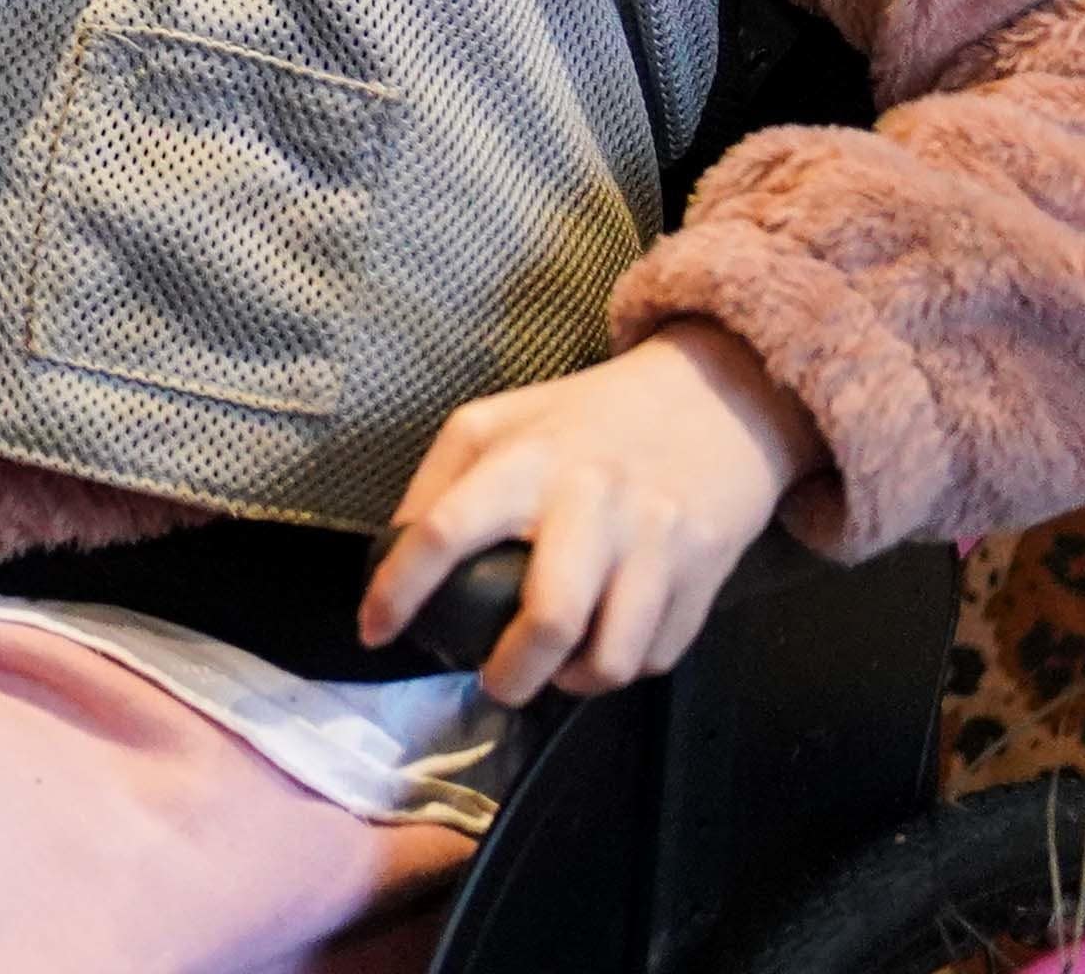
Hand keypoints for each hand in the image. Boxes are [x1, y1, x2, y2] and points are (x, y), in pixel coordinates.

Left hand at [358, 323, 819, 703]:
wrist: (711, 399)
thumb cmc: (586, 418)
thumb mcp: (495, 422)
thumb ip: (437, 482)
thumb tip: (391, 556)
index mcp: (524, 461)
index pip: (443, 532)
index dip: (398, 592)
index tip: (373, 632)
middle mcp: (590, 502)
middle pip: (548, 618)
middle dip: (510, 674)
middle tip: (492, 682)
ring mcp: (654, 540)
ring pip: (613, 655)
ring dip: (573, 684)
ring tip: (553, 674)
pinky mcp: (703, 572)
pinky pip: (658, 655)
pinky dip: (623, 668)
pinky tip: (603, 648)